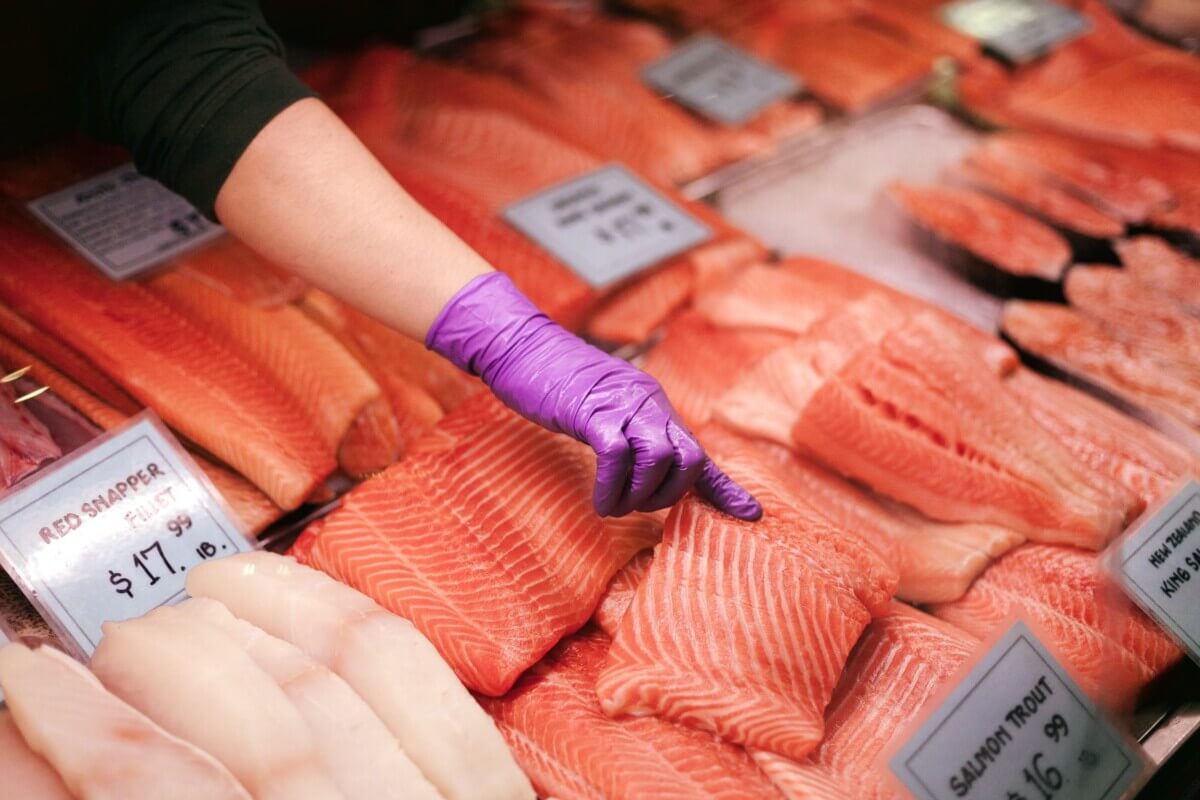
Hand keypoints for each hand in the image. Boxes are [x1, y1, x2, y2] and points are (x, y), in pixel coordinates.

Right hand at [427, 273, 761, 518]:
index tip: (750, 515)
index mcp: (654, 406)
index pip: (699, 451)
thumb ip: (629, 436)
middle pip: (688, 458)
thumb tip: (648, 469)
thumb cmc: (558, 386)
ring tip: (612, 505)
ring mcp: (621, 404)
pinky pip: (617, 455)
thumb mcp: (603, 412)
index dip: (725, 488)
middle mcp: (647, 403)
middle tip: (634, 505)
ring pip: (659, 459)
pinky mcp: (591, 410)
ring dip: (638, 496)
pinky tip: (599, 501)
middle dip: (668, 495)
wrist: (521, 348)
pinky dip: (611, 488)